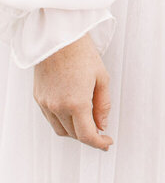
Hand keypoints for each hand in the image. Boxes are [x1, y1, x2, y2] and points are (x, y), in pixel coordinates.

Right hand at [33, 32, 113, 149]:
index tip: (107, 143)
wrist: (58, 39)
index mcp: (76, 103)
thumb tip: (102, 124)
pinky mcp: (38, 98)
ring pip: (60, 129)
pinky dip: (63, 122)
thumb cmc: (82, 54)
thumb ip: (103, 105)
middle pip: (74, 134)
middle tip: (101, 132)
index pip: (87, 135)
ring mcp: (46, 104)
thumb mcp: (102, 79)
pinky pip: (51, 119)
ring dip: (74, 131)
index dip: (99, 143)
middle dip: (88, 136)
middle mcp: (58, 107)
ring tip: (88, 123)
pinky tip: (73, 114)